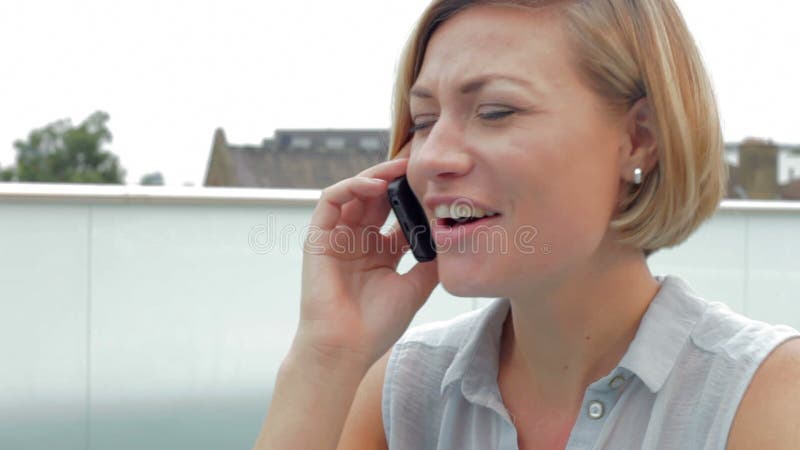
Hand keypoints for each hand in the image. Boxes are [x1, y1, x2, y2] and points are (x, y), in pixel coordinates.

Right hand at [292, 150, 438, 371]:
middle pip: (377, 197)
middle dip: (396, 177)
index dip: (414, 195)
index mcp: (379, 252)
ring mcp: (337, 238)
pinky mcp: (318, 237)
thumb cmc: (376, 325)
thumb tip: (452, 236)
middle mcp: (358, 241)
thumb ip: (429, 261)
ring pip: (354, 192)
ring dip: (375, 176)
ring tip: (399, 168)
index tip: (437, 181)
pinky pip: (331, 200)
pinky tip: (375, 186)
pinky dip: (351, 187)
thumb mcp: (414, 288)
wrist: (345, 348)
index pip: (397, 213)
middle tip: (419, 160)